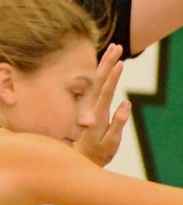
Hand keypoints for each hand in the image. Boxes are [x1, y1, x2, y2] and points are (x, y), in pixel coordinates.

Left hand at [74, 43, 129, 166]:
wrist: (76, 158)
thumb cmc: (96, 153)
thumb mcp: (110, 143)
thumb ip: (118, 123)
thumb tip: (127, 104)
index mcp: (96, 114)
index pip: (105, 91)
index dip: (113, 77)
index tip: (121, 63)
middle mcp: (89, 106)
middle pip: (99, 80)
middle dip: (108, 62)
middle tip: (118, 46)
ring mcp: (87, 104)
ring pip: (95, 79)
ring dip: (104, 63)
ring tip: (114, 48)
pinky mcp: (86, 104)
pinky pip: (93, 83)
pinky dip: (99, 71)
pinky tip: (104, 62)